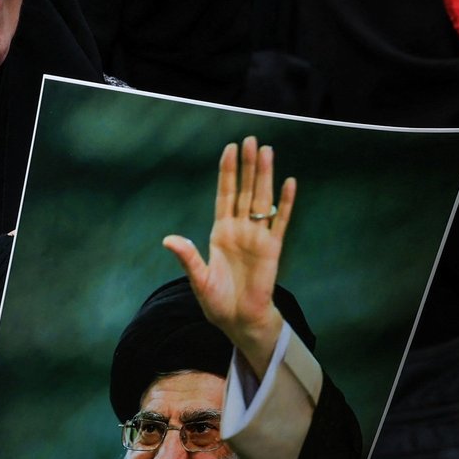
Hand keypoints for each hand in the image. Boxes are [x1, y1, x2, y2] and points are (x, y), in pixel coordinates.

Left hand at [162, 136, 294, 376]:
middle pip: (245, 190)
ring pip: (262, 199)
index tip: (230, 148)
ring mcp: (257, 236)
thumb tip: (169, 239)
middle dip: (248, 166)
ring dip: (265, 176)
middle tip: (251, 139)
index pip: (225, 194)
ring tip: (268, 151)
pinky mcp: (273, 248)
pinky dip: (285, 202)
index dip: (227, 172)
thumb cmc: (216, 301)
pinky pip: (281, 221)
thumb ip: (187, 257)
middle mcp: (240, 229)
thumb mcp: (198, 278)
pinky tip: (290, 182)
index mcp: (220, 232)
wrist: (238, 320)